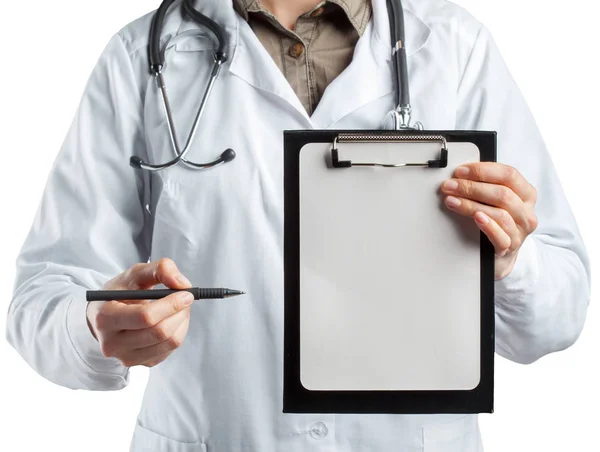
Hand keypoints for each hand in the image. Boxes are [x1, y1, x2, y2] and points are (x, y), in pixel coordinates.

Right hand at [86, 258, 193, 367]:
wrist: (106, 316)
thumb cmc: (121, 292)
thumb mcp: (135, 274)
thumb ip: (159, 269)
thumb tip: (182, 283)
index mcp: (105, 318)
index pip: (145, 317)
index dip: (171, 305)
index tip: (187, 293)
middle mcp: (112, 343)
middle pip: (159, 332)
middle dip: (180, 312)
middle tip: (188, 298)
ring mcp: (126, 357)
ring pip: (169, 342)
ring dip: (182, 321)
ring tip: (179, 307)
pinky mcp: (141, 363)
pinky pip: (170, 349)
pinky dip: (178, 332)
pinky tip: (171, 320)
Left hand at [440, 162, 537, 279]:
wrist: (499, 255)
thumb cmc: (497, 222)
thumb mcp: (495, 200)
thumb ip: (485, 185)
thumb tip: (460, 175)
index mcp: (526, 194)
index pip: (508, 175)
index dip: (482, 171)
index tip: (460, 172)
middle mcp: (526, 212)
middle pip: (502, 194)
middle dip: (472, 187)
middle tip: (450, 186)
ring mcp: (519, 231)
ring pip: (499, 213)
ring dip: (471, 205)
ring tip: (453, 201)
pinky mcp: (509, 247)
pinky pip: (501, 236)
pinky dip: (488, 225)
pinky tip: (476, 218)